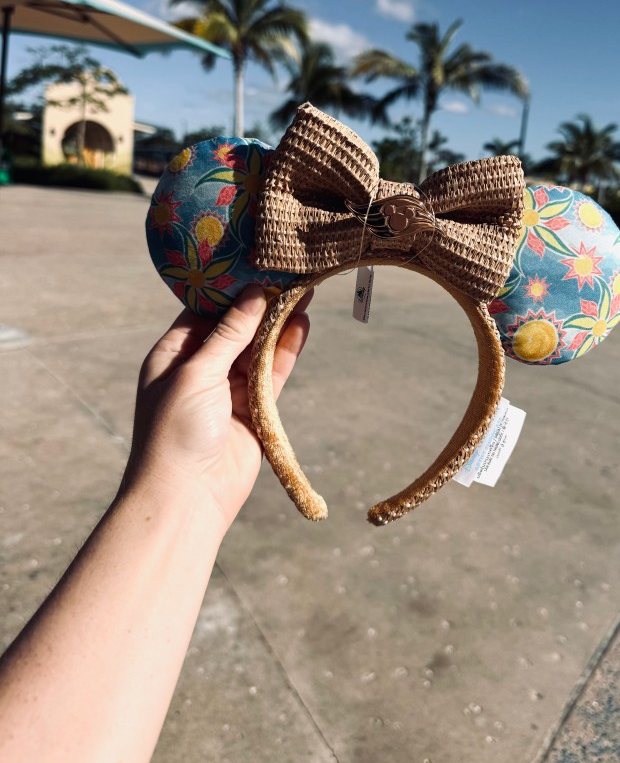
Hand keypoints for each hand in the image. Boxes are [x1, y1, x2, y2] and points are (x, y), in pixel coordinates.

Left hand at [124, 285, 310, 531]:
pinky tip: (302, 326)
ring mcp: (228, 390)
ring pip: (258, 348)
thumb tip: (253, 295)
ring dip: (279, 324)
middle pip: (236, 327)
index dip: (230, 289)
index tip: (255, 263)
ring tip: (305, 292)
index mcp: (172, 355)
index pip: (204, 311)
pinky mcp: (255, 410)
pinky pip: (273, 373)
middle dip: (261, 303)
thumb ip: (228, 334)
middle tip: (288, 273)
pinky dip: (287, 351)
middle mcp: (200, 369)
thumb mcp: (196, 373)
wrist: (186, 498)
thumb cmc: (174, 432)